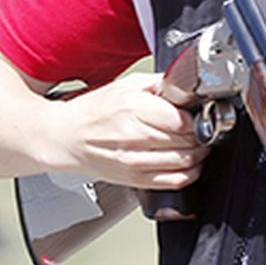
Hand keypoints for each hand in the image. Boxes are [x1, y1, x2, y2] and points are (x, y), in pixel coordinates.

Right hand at [49, 72, 210, 190]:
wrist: (66, 137)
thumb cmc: (93, 111)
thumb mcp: (125, 85)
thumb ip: (159, 83)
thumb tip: (187, 85)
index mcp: (132, 108)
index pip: (183, 120)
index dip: (195, 117)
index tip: (195, 114)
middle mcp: (133, 136)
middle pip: (187, 141)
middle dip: (199, 134)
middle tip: (198, 128)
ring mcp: (134, 162)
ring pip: (186, 162)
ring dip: (198, 154)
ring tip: (195, 144)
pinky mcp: (135, 180)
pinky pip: (175, 181)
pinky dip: (190, 173)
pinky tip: (187, 163)